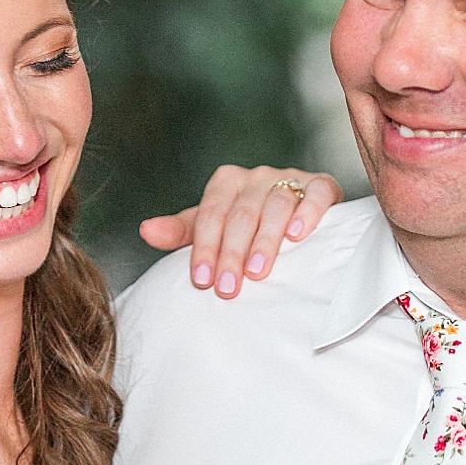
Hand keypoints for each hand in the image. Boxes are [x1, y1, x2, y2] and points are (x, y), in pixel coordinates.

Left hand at [139, 166, 344, 298]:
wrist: (297, 211)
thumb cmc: (247, 225)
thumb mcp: (211, 228)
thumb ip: (180, 231)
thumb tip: (144, 231)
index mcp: (225, 182)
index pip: (210, 215)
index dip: (204, 248)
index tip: (203, 280)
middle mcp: (256, 176)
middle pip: (240, 214)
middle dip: (231, 253)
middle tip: (228, 288)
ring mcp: (289, 177)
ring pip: (275, 205)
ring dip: (265, 240)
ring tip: (258, 271)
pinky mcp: (321, 184)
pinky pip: (315, 193)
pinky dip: (307, 212)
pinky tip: (298, 235)